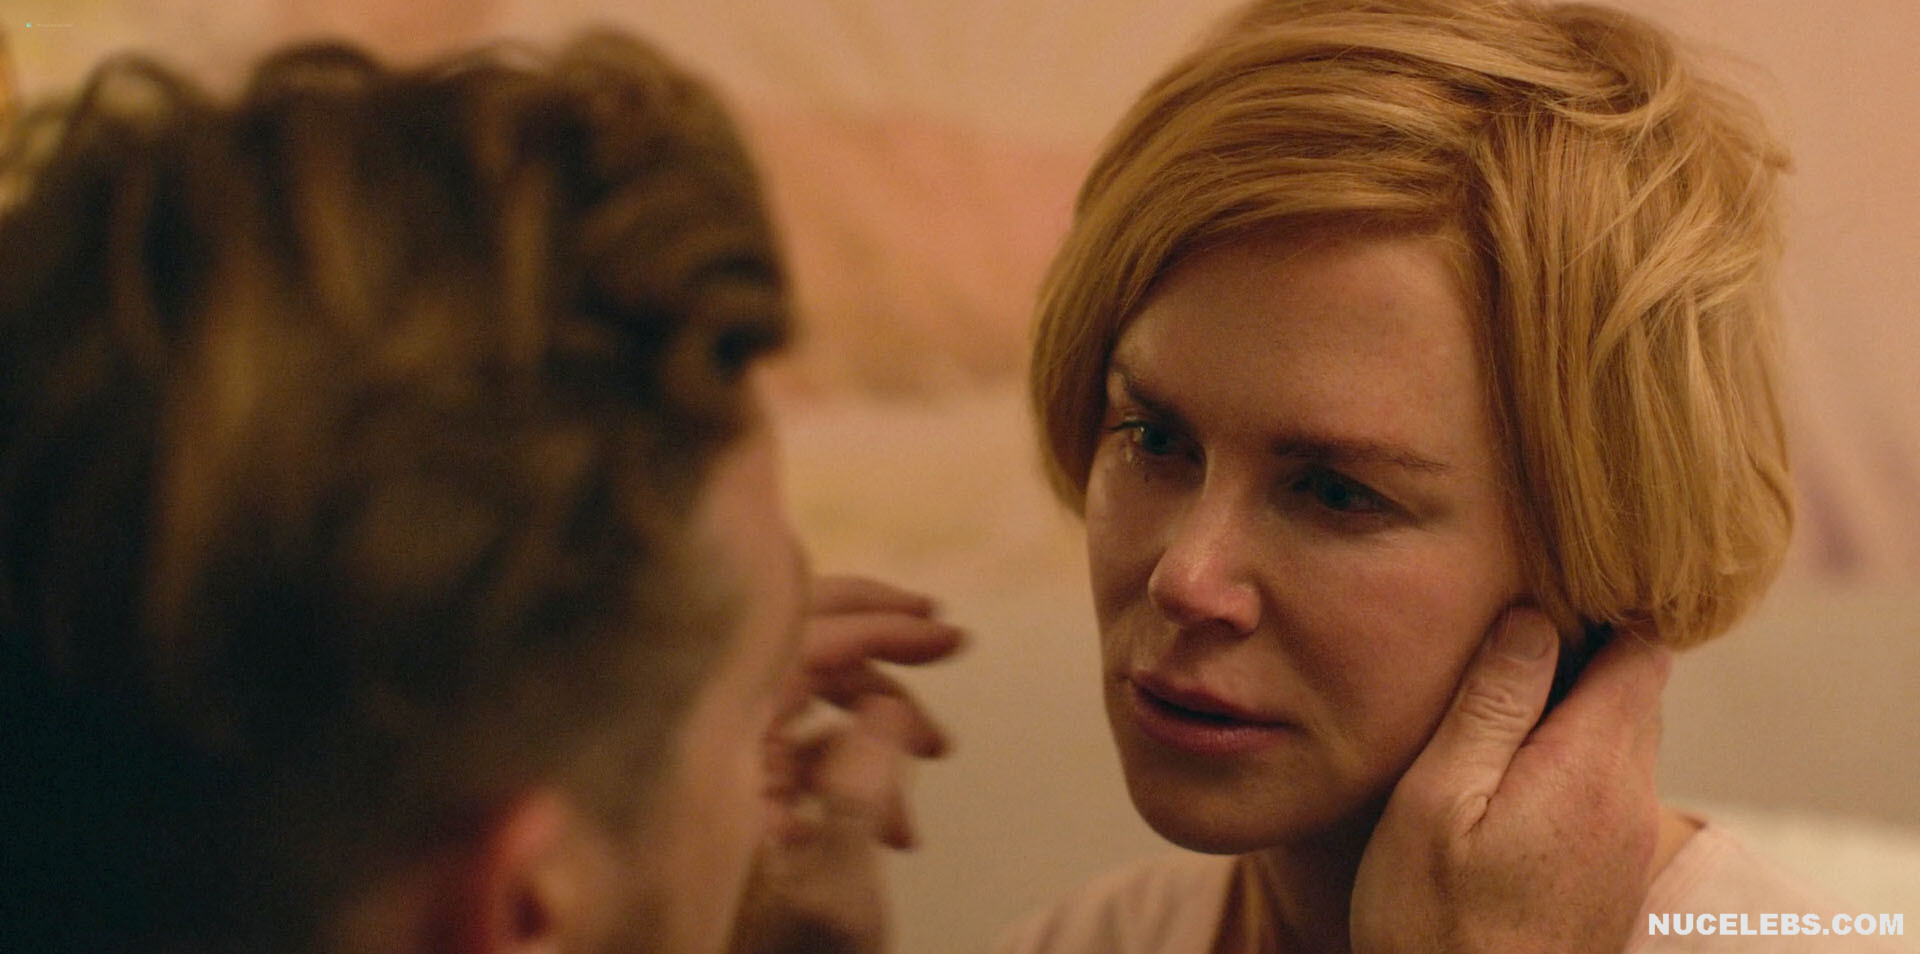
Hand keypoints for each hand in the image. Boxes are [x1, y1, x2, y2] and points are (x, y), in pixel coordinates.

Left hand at [728, 575, 962, 953]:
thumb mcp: (835, 894)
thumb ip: (860, 789)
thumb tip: (886, 705)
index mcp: (714, 756)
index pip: (796, 646)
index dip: (878, 627)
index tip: (947, 635)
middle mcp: (709, 748)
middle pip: (798, 649)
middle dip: (880, 647)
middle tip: (948, 643)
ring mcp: (724, 771)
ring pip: (812, 699)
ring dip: (881, 723)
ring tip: (932, 769)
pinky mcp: (745, 800)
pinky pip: (810, 748)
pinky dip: (861, 769)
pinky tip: (898, 829)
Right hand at [1351, 609, 1670, 953]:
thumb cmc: (1434, 920)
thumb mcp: (1438, 800)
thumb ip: (1492, 706)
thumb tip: (1533, 617)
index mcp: (1591, 764)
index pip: (1641, 650)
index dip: (1602, 606)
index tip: (1543, 585)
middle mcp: (1628, 798)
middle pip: (1634, 690)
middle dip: (1581, 652)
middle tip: (1502, 632)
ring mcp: (1624, 841)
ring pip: (1618, 738)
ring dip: (1569, 710)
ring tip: (1493, 699)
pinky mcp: (1608, 874)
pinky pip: (1602, 786)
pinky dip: (1565, 758)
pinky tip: (1504, 772)